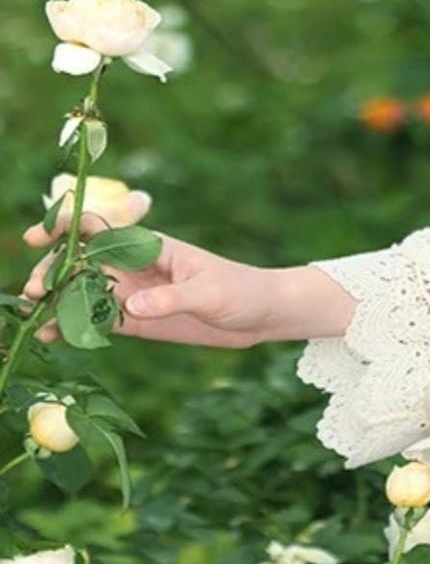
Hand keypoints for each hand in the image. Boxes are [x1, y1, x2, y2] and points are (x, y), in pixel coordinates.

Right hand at [19, 215, 275, 350]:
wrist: (261, 314)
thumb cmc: (241, 291)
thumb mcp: (209, 293)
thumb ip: (170, 298)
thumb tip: (129, 306)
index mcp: (149, 247)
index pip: (99, 229)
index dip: (65, 228)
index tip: (38, 237)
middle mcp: (133, 267)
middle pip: (80, 262)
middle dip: (52, 272)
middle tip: (35, 291)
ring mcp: (132, 294)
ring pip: (82, 292)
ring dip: (55, 300)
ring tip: (33, 316)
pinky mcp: (136, 320)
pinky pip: (96, 320)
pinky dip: (72, 326)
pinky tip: (50, 335)